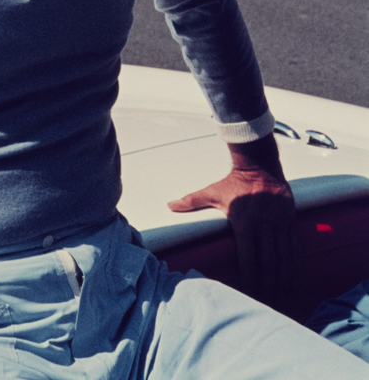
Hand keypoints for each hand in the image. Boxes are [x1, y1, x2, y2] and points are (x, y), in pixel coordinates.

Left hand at [168, 135, 297, 302]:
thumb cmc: (234, 182)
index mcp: (244, 223)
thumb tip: (170, 205)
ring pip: (284, 257)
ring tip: (282, 295)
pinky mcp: (290, 219)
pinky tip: (294, 275)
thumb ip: (192, 201)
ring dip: (284, 278)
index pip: (248, 259)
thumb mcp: (213, 191)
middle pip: (268, 263)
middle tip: (268, 302)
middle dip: (268, 285)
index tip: (251, 294)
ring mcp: (279, 223)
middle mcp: (264, 225)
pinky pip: (295, 245)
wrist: (259, 164)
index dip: (250, 279)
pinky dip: (295, 263)